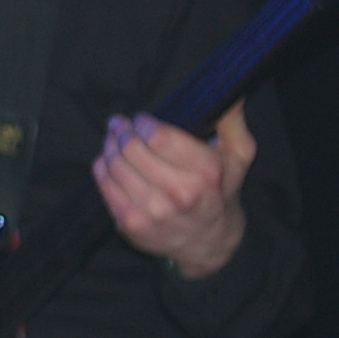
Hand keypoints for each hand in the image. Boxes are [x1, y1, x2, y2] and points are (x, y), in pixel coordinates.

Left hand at [94, 104, 251, 279]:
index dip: (144, 124)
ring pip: (115, 164)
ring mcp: (153, 210)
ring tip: (113, 138)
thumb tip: (232, 95)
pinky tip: (108, 160)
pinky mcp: (131, 222)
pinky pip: (104, 184)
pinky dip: (102, 167)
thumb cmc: (219, 192)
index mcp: (206, 173)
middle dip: (123, 131)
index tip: (142, 121)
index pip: (158, 136)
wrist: (208, 242)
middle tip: (120, 124)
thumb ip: (232, 124)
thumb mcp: (237, 157)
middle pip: (132, 149)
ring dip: (109, 146)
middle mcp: (180, 193)